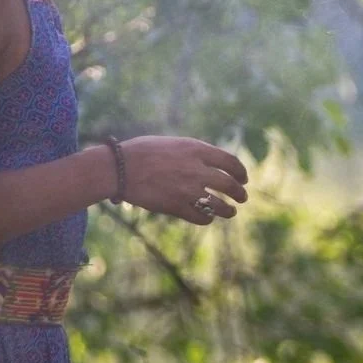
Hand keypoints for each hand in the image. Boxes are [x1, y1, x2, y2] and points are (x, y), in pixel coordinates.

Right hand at [117, 135, 248, 225]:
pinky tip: (208, 218)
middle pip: (229, 184)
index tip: (244, 178)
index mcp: (195, 149)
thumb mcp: (172, 143)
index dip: (240, 171)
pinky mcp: (176, 207)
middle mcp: (196, 169)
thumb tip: (209, 163)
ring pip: (219, 204)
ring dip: (228, 209)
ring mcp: (187, 189)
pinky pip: (201, 217)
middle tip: (242, 197)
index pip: (229, 161)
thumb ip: (193, 153)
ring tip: (231, 211)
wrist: (119, 168)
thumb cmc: (141, 152)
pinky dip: (207, 218)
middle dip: (239, 192)